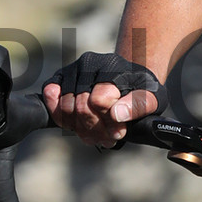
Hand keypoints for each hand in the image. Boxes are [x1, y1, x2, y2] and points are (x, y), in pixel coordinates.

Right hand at [43, 52, 163, 148]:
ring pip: (66, 107)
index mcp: (113, 66)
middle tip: (108, 139)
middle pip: (81, 107)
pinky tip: (75, 125)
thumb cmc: (141, 90)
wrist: (128, 77)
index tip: (119, 132)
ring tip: (96, 136)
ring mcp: (73, 69)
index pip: (100, 101)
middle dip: (95, 130)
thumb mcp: (152, 98)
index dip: (108, 122)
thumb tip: (117, 114)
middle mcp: (90, 63)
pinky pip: (50, 97)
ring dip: (80, 129)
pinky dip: (60, 117)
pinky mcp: (59, 77)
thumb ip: (138, 106)